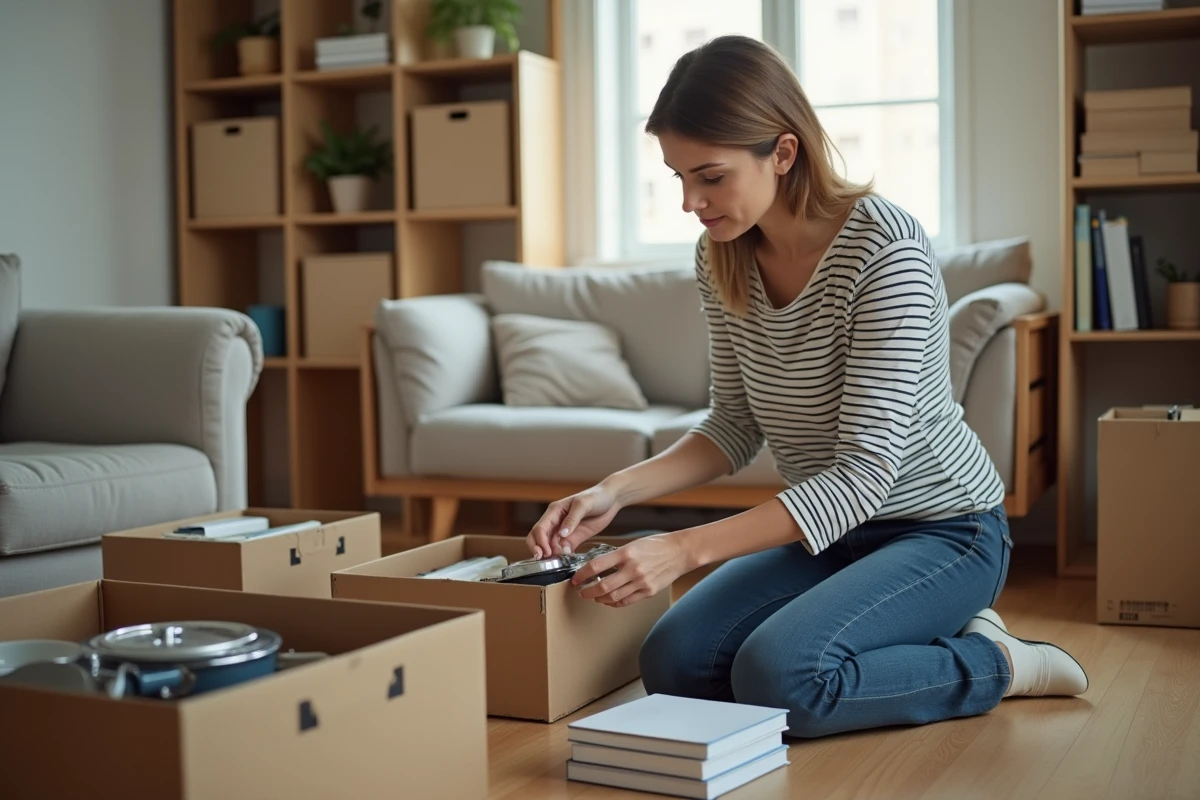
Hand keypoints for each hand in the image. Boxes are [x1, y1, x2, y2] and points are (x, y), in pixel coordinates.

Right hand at [526, 482, 621, 558]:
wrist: (612, 500)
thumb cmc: (596, 496)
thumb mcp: (584, 504)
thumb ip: (572, 518)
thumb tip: (561, 533)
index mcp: (554, 511)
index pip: (540, 528)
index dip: (540, 541)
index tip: (546, 552)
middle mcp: (556, 522)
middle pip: (538, 538)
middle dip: (538, 549)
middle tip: (545, 560)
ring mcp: (564, 532)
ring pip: (550, 546)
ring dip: (551, 555)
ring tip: (558, 561)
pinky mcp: (573, 539)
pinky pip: (563, 550)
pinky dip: (562, 556)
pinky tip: (566, 561)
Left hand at [571, 534, 688, 606]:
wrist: (679, 552)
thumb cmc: (656, 545)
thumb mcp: (632, 545)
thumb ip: (616, 556)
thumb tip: (597, 567)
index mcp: (626, 553)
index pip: (596, 566)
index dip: (582, 575)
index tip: (576, 579)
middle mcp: (632, 568)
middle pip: (602, 586)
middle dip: (587, 591)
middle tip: (581, 592)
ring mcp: (641, 582)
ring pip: (613, 597)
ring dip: (599, 599)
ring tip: (594, 596)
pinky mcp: (648, 591)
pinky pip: (626, 601)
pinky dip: (614, 603)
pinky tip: (609, 600)